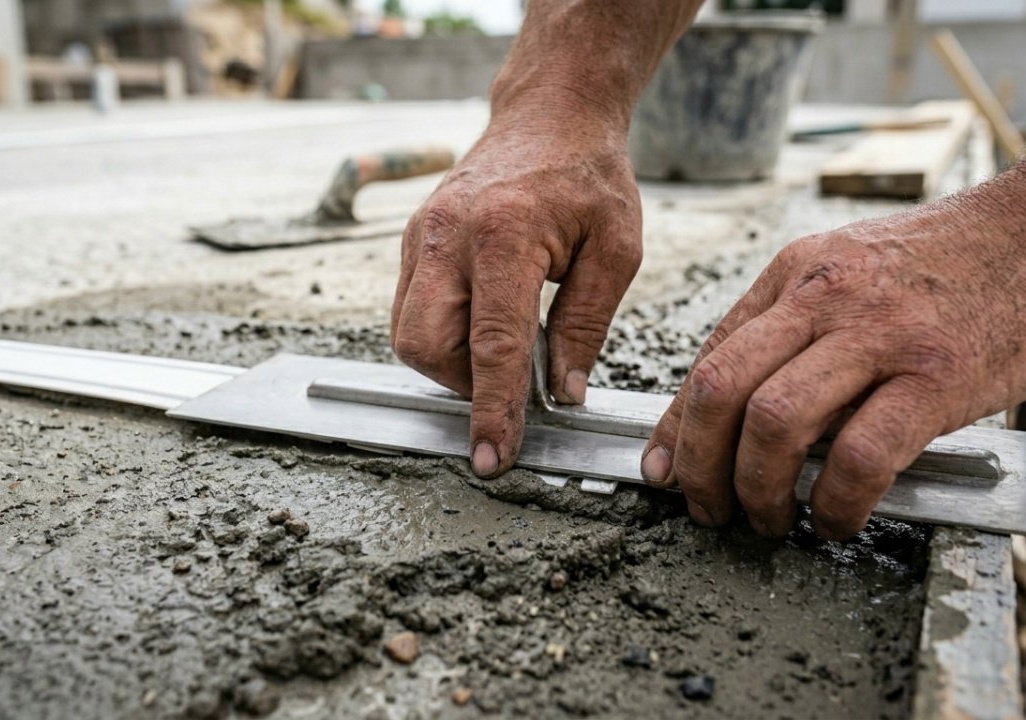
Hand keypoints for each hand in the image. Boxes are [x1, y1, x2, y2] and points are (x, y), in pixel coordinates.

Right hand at [392, 114, 641, 477]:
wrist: (549, 114)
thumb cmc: (589, 175)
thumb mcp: (616, 250)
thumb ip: (585, 326)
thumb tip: (562, 394)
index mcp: (504, 235)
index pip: (492, 345)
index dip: (493, 410)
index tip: (492, 458)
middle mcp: (448, 236)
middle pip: (425, 345)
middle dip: (464, 383)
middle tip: (513, 378)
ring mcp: (421, 236)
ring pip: (409, 334)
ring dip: (453, 361)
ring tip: (505, 344)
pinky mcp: (414, 240)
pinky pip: (411, 309)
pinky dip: (445, 333)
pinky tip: (486, 319)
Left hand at [640, 178, 1025, 539]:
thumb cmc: (950, 262)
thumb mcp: (849, 271)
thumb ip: (795, 329)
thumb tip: (743, 408)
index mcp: (795, 274)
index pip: (708, 358)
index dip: (675, 427)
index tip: (664, 469)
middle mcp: (824, 298)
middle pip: (721, 391)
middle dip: (699, 466)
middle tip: (706, 508)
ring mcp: (879, 335)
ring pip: (774, 422)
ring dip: (756, 490)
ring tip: (768, 520)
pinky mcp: (936, 377)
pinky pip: (861, 456)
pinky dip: (835, 503)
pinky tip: (836, 519)